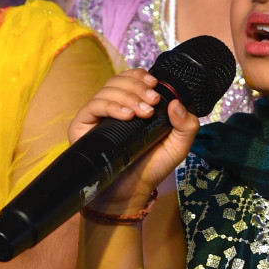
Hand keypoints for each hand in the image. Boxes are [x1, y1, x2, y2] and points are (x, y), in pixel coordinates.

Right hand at [68, 70, 197, 214]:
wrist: (130, 193)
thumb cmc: (151, 168)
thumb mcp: (177, 146)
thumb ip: (186, 126)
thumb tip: (176, 103)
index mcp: (131, 105)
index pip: (130, 78)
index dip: (140, 75)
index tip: (154, 83)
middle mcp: (112, 107)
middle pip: (118, 81)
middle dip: (138, 87)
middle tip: (152, 102)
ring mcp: (96, 116)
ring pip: (106, 90)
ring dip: (128, 96)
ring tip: (142, 113)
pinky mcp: (82, 127)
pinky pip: (93, 106)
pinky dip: (111, 106)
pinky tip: (126, 116)